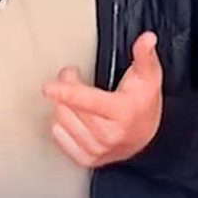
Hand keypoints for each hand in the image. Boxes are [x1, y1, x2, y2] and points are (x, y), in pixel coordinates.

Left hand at [41, 31, 163, 168]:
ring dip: (63, 105)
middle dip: (66, 87)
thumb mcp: (148, 77)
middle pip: (69, 107)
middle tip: (74, 78)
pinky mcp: (87, 159)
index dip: (66, 91)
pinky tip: (73, 117)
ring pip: (61, 121)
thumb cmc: (143, 104)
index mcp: (122, 113)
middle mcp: (109, 135)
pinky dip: (61, 124)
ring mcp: (98, 149)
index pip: (87, 101)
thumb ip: (144, 55)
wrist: (147, 138)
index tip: (48, 87)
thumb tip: (147, 38)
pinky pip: (59, 137)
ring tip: (76, 98)